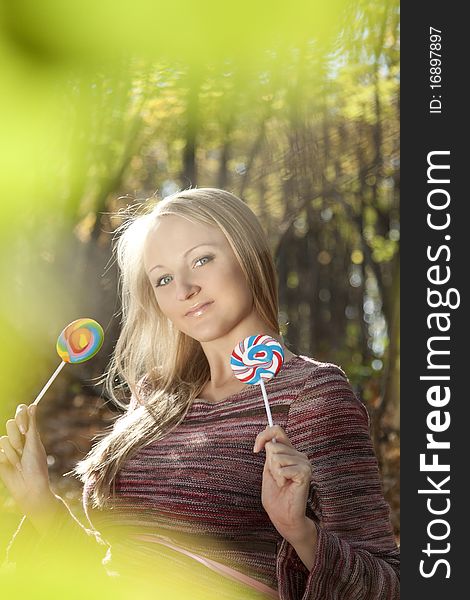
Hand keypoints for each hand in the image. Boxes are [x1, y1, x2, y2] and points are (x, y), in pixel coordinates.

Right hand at [0, 404, 53, 518]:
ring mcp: (8, 447)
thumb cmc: (36, 466)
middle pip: (10, 423)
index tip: (24, 430)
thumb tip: (34, 404)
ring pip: (3, 438)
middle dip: (17, 438)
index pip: (21, 413)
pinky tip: (11, 466)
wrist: (29, 487)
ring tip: (19, 462)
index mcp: (29, 432)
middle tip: (23, 450)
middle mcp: (18, 437)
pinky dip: (6, 459)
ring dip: (13, 452)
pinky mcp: (0, 457)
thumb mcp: (34, 444)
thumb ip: (31, 424)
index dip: (20, 416)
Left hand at [253, 425, 313, 544]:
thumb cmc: (275, 495)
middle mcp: (299, 454)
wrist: (283, 516)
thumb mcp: (268, 468)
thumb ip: (270, 450)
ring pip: (276, 457)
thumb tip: (268, 426)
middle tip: (277, 478)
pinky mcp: (305, 472)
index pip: (277, 430)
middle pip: (273, 446)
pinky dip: (280, 479)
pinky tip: (287, 486)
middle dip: (269, 464)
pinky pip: (283, 469)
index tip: (256, 449)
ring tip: (283, 483)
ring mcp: (304, 462)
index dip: (263, 436)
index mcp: (290, 451)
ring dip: (275, 473)